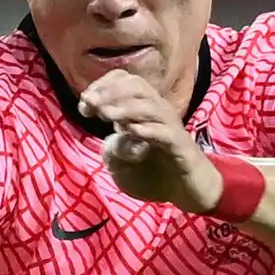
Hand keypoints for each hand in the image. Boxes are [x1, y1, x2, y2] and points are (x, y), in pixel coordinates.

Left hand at [78, 72, 221, 214]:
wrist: (189, 192)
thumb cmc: (156, 175)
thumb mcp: (123, 166)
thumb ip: (112, 151)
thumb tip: (111, 138)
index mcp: (144, 111)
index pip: (126, 81)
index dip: (103, 86)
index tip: (84, 104)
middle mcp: (159, 113)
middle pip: (138, 86)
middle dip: (111, 91)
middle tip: (90, 103)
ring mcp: (171, 128)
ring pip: (151, 106)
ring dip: (126, 107)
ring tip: (105, 114)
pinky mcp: (182, 147)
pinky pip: (166, 133)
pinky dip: (148, 130)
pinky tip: (132, 131)